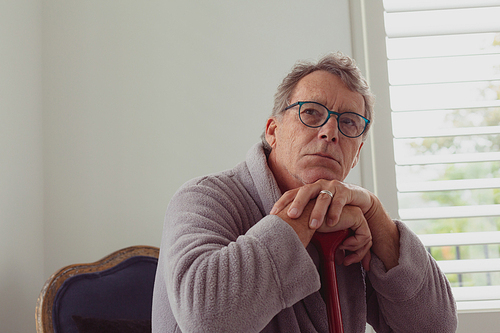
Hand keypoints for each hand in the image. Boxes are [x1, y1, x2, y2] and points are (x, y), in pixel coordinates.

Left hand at [271, 179, 399, 270]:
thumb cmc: (331, 205)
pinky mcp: (345, 191)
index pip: (292, 193)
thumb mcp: (315, 207)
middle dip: (298, 203)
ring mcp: (332, 187)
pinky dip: (335, 212)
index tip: (273, 214)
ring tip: (313, 226)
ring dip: (317, 212)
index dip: (282, 202)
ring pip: (323, 198)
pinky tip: (332, 223)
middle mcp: (318, 185)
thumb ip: (303, 214)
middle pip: (305, 192)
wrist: (356, 198)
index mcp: (308, 189)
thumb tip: (284, 229)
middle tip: (292, 215)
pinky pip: (339, 201)